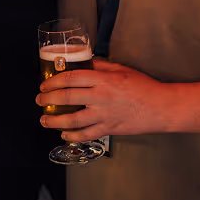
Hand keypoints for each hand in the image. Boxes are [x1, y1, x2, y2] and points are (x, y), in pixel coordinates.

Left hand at [36, 60, 167, 141]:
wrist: (161, 107)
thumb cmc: (143, 86)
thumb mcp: (121, 69)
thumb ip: (101, 66)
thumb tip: (84, 63)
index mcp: (103, 79)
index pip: (71, 78)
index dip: (54, 81)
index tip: (45, 84)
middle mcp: (100, 97)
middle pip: (67, 97)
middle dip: (49, 99)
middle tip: (39, 100)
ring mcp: (104, 115)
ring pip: (73, 120)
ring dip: (55, 120)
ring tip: (44, 120)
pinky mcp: (108, 129)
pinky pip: (86, 135)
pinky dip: (72, 136)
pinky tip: (64, 134)